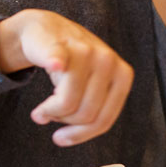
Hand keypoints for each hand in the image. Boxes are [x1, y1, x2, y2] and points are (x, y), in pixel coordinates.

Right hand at [0, 9, 133, 146]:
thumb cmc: (73, 64)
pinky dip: (54, 63)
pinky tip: (52, 66)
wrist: (47, 29)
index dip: (80, 135)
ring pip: (67, 103)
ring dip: (49, 112)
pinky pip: (58, 61)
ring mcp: (84, 51)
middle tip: (51, 114)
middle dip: (63, 121)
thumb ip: (97, 109)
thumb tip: (68, 137)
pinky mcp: (59, 46)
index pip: (104, 120)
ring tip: (43, 108)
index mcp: (122, 75)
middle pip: (84, 115)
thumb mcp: (95, 85)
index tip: (61, 137)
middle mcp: (108, 61)